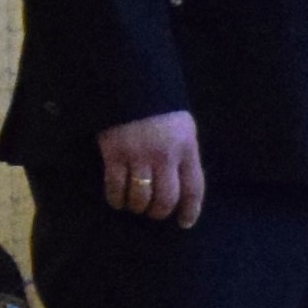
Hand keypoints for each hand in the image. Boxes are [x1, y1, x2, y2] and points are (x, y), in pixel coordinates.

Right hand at [97, 110, 205, 227]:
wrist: (131, 84)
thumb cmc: (160, 109)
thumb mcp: (183, 129)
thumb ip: (184, 155)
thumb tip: (182, 185)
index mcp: (187, 148)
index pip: (194, 187)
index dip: (190, 210)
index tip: (185, 223)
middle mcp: (165, 155)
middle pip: (166, 199)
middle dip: (159, 212)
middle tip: (153, 214)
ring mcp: (138, 155)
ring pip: (141, 197)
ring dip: (137, 208)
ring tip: (135, 206)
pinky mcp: (114, 154)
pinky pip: (116, 186)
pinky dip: (116, 198)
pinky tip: (117, 200)